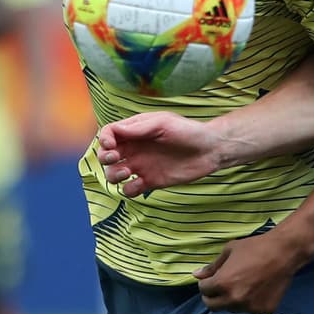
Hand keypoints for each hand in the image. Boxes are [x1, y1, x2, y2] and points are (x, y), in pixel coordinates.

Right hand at [96, 112, 224, 196]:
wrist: (209, 150)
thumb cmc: (187, 131)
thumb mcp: (162, 123)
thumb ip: (138, 128)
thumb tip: (115, 131)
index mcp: (135, 131)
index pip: (109, 134)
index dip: (104, 139)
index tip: (110, 144)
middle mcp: (135, 149)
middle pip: (106, 155)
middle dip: (104, 158)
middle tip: (115, 158)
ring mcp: (141, 166)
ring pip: (114, 174)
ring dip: (113, 175)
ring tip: (126, 172)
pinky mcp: (150, 182)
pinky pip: (130, 189)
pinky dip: (129, 190)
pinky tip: (139, 184)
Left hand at [193, 230, 305, 313]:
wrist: (283, 252)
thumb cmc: (254, 247)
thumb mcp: (229, 252)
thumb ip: (212, 267)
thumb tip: (195, 275)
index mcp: (222, 283)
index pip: (203, 291)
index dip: (206, 283)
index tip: (212, 279)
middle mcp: (234, 299)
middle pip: (212, 306)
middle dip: (213, 296)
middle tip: (220, 286)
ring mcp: (249, 307)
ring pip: (231, 308)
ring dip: (231, 300)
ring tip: (242, 285)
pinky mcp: (264, 311)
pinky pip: (249, 310)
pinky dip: (248, 302)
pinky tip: (256, 289)